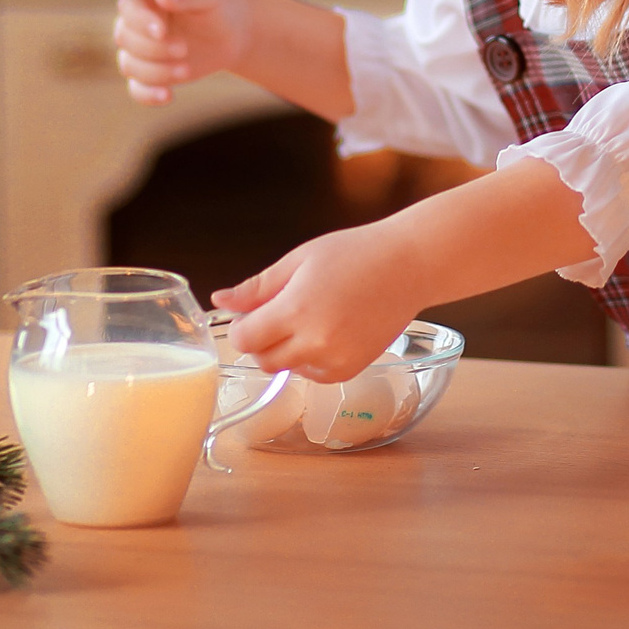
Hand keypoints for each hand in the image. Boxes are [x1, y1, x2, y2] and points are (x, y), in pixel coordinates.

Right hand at [114, 0, 250, 103]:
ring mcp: (139, 49)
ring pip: (129, 65)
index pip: (129, 5)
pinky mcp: (150, 73)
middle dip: (153, 48)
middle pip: (125, 37)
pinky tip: (168, 96)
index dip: (140, 20)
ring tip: (186, 70)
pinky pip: (136, 89)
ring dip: (155, 72)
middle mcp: (135, 21)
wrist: (233, 31)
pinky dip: (147, 95)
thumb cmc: (219, 3)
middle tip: (184, 49)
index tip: (162, 32)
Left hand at [212, 224, 427, 382]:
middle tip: (279, 314)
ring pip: (288, 369)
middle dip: (261, 341)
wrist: (408, 266)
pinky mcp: (351, 370)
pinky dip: (310, 359)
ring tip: (309, 318)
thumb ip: (257, 287)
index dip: (242, 327)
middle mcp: (315, 341)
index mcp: (296, 309)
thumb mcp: (299, 260)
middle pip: (263, 360)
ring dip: (286, 351)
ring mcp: (335, 360)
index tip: (252, 313)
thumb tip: (220, 300)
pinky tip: (327, 331)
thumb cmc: (355, 253)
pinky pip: (314, 375)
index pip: (244, 339)